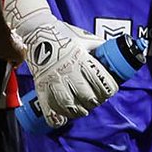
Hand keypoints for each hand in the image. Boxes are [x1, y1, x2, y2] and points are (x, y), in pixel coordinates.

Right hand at [4, 0, 119, 127]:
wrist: (36, 30)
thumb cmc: (63, 34)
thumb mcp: (86, 38)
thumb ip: (100, 48)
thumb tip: (116, 56)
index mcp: (81, 58)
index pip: (99, 79)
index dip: (108, 89)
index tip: (110, 91)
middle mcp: (67, 70)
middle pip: (86, 95)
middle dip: (95, 101)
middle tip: (96, 101)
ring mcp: (52, 78)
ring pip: (68, 103)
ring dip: (78, 111)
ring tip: (82, 110)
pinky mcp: (39, 84)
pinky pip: (47, 105)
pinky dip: (55, 117)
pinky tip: (62, 120)